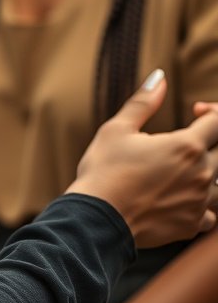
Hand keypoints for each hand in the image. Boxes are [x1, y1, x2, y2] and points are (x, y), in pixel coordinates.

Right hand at [66, 70, 217, 246]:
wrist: (96, 220)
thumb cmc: (104, 169)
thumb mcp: (118, 128)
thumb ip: (144, 101)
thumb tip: (159, 77)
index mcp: (187, 146)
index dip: (211, 111)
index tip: (195, 110)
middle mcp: (201, 175)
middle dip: (211, 140)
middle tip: (191, 137)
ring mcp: (199, 203)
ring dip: (210, 172)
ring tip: (188, 167)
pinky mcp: (190, 225)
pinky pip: (212, 214)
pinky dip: (204, 204)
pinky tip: (186, 196)